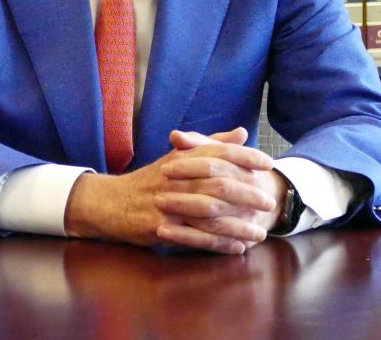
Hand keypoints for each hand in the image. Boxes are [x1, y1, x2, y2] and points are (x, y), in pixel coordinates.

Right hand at [64, 128, 285, 254]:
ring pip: (209, 215)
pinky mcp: (160, 227)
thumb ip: (211, 143)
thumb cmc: (151, 179)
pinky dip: (219, 244)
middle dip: (246, 193)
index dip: (244, 156)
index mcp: (181, 158)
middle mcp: (176, 178)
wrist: (111, 202)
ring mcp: (167, 203)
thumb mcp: (178, 156)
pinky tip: (237, 248)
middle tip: (269, 202)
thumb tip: (242, 132)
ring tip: (260, 233)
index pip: (217, 152)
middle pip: (217, 184)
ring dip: (238, 225)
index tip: (267, 163)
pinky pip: (195, 238)